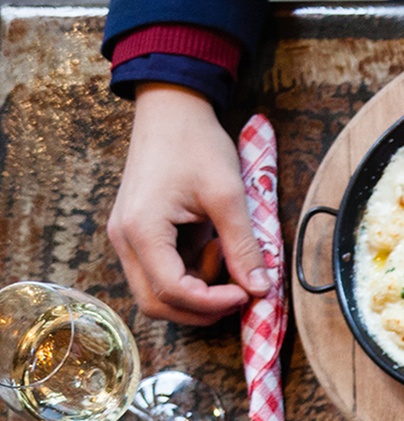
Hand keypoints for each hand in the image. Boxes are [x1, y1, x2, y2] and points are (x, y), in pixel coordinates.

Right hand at [108, 83, 270, 324]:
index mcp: (141, 230)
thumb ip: (243, 246)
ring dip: (197, 292)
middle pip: (156, 303)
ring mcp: (128, 239)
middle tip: (239, 292)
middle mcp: (125, 240)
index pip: (172, 291)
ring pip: (158, 292)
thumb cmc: (195, 145)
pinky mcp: (139, 235)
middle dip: (201, 309)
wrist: (171, 111)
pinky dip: (192, 276)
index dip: (213, 303)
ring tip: (224, 258)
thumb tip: (260, 288)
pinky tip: (213, 251)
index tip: (247, 294)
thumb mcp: (228, 195)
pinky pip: (162, 273)